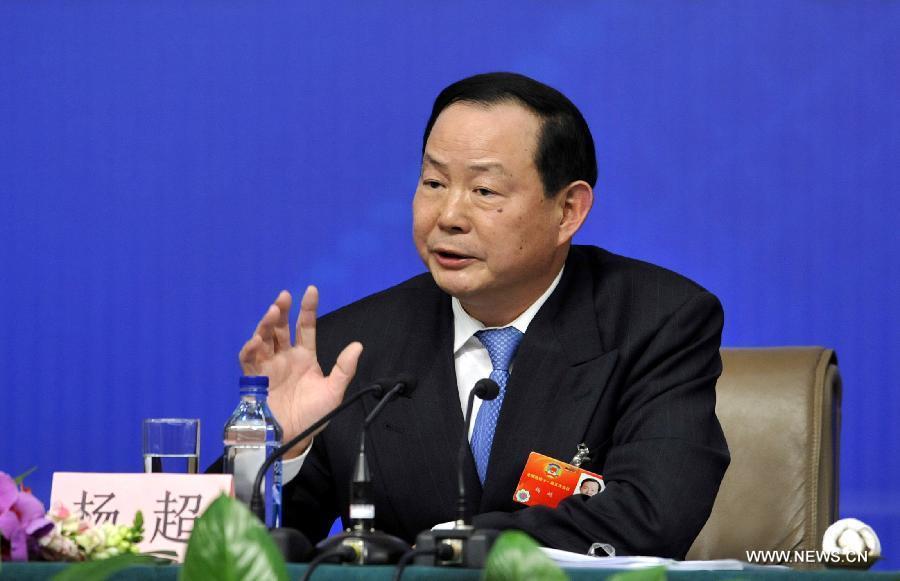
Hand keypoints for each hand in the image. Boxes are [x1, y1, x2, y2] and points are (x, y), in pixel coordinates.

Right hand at [239, 286, 362, 457]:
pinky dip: (250, 349)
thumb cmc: (314, 416)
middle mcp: (285, 357)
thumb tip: (357, 346)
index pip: (305, 327)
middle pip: (281, 328)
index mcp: (304, 357)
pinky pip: (248, 360)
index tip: (311, 291)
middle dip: (281, 311)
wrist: (293, 438)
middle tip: (283, 298)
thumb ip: (344, 369)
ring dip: (266, 325)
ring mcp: (269, 367)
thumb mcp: (334, 391)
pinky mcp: (254, 380)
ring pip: (264, 339)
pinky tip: (256, 340)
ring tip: (272, 313)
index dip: (307, 309)